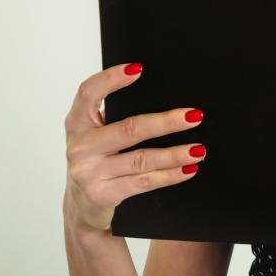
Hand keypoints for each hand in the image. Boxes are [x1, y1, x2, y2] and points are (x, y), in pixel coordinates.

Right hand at [63, 62, 206, 231]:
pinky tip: (187, 168)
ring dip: (175, 154)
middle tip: (194, 116)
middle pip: (128, 129)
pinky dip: (169, 175)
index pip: (88, 93)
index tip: (138, 69)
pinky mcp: (101, 194)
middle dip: (166, 122)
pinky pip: (143, 182)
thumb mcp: (98, 135)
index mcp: (77, 122)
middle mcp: (79, 146)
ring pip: (141, 159)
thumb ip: (118, 117)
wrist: (82, 207)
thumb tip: (168, 102)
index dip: (111, 79)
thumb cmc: (98, 160)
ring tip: (198, 149)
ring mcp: (88, 172)